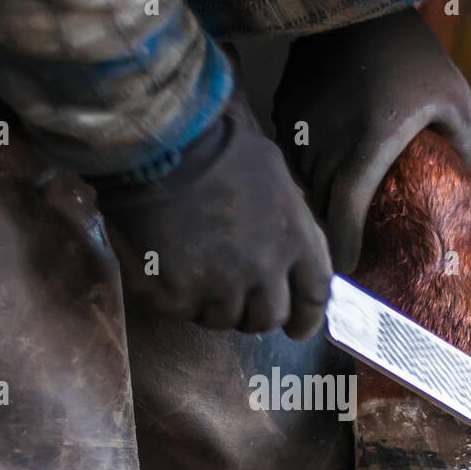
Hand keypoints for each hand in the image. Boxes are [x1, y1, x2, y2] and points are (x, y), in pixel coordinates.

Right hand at [96, 94, 332, 338]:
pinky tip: (164, 264)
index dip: (306, 319)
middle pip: (268, 318)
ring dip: (211, 302)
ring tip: (191, 265)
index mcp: (294, 237)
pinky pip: (181, 311)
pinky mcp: (177, 296)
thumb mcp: (274, 176)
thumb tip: (298, 253)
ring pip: (222, 319)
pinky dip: (173, 295)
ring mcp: (220, 286)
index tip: (296, 328)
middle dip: (253, 312)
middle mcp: (264, 268)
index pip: (314, 297)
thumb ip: (290, 223)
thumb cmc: (214, 147)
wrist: (156, 142)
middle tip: (231, 293)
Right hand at [272, 7, 470, 272]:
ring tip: (327, 219)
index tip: (348, 266)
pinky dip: (302, 172)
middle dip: (328, 231)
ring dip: (314, 203)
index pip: (344, 211)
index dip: (343, 245)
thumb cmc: (414, 55)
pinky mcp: (285, 108)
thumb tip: (462, 184)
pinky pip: (289, 156)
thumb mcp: (454, 100)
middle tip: (341, 250)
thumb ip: (462, 147)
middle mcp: (327, 139)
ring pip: (300, 183)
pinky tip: (317, 176)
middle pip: (319, 204)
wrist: (362, 6)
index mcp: (369, 143)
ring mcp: (300, 124)